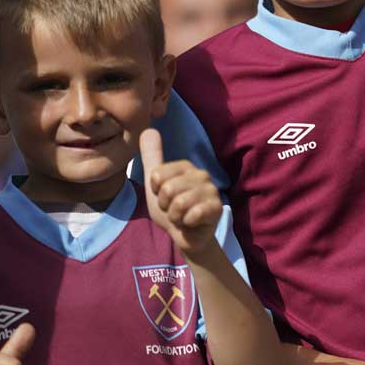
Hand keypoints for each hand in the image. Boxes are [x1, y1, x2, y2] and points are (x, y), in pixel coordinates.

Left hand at [140, 129, 222, 257]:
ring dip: (176, 217)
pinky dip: (187, 223)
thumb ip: (152, 157)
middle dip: (166, 206)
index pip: (157, 175)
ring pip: (179, 203)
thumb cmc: (172, 209)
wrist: (187, 236)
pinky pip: (192, 214)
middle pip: (168, 189)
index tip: (165, 197)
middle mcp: (202, 174)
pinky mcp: (217, 208)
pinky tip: (193, 222)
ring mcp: (212, 190)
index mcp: (186, 167)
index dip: (156, 192)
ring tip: (184, 216)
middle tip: (175, 209)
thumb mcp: (156, 184)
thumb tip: (147, 129)